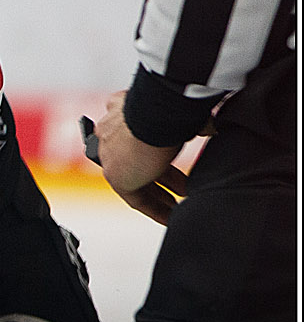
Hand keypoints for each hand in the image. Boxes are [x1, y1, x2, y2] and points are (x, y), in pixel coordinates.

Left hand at [93, 91, 187, 224]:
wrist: (154, 111)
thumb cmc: (168, 105)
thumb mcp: (179, 111)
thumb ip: (189, 121)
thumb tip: (211, 126)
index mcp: (122, 110)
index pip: (136, 137)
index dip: (158, 154)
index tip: (173, 165)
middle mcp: (111, 133)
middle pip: (137, 161)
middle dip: (162, 177)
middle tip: (182, 189)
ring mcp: (110, 155)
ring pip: (136, 180)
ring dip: (159, 196)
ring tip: (179, 207)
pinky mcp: (115, 175)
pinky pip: (135, 198)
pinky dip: (154, 209)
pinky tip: (170, 216)